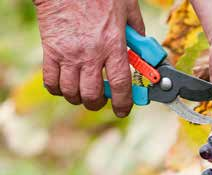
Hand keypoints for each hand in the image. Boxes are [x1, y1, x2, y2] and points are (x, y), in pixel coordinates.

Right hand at [34, 0, 144, 116]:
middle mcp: (91, 54)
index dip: (123, 103)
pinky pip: (51, 81)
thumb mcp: (128, 8)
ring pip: (71, 92)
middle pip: (92, 95)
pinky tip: (65, 85)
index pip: (120, 84)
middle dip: (98, 104)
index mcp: (113, 44)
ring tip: (84, 93)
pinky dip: (57, 89)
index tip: (123, 110)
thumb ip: (137, 31)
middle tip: (102, 100)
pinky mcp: (51, 50)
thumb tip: (143, 47)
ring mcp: (69, 54)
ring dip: (79, 98)